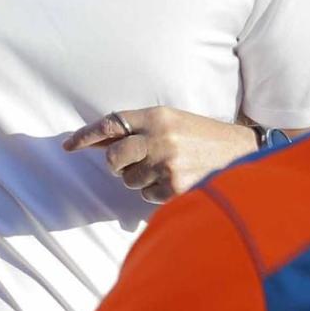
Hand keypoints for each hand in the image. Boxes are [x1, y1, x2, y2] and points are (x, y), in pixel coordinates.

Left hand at [62, 106, 257, 203]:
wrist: (240, 151)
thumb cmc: (201, 135)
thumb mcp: (171, 121)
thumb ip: (139, 129)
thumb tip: (100, 141)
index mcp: (157, 115)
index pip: (111, 123)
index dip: (86, 135)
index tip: (69, 145)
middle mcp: (160, 137)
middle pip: (113, 157)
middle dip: (116, 164)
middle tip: (128, 164)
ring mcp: (167, 163)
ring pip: (130, 180)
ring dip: (141, 178)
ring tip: (166, 168)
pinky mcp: (175, 186)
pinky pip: (147, 195)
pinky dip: (156, 191)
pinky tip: (175, 180)